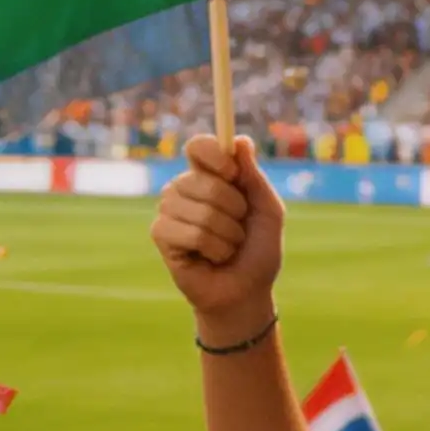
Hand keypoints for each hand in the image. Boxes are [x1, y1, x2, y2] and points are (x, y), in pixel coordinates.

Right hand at [151, 136, 284, 346]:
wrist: (247, 290)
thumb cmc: (258, 248)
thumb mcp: (267, 210)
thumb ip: (253, 177)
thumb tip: (239, 140)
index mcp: (211, 176)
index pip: (198, 146)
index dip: (214, 155)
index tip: (233, 173)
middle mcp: (184, 188)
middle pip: (202, 179)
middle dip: (234, 208)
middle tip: (239, 226)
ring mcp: (169, 211)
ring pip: (201, 210)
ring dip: (227, 233)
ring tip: (227, 245)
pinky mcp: (161, 235)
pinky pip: (191, 233)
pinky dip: (214, 248)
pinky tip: (211, 257)